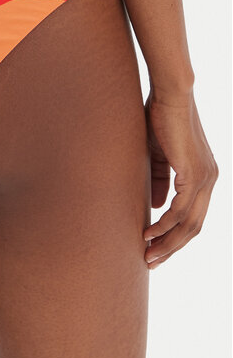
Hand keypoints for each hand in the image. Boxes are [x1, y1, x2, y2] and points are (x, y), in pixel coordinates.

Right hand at [143, 86, 218, 268]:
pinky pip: (179, 209)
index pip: (194, 216)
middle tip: (151, 261)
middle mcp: (210, 181)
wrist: (170, 95)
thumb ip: (160, 181)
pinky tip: (149, 232)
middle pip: (194, 227)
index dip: (176, 236)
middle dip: (172, 247)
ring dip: (167, 242)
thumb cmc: (161, 119)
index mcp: (204, 177)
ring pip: (189, 223)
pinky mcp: (192, 174)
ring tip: (148, 254)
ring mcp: (204, 178)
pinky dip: (164, 225)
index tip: (156, 248)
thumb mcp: (159, 157)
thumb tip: (156, 208)